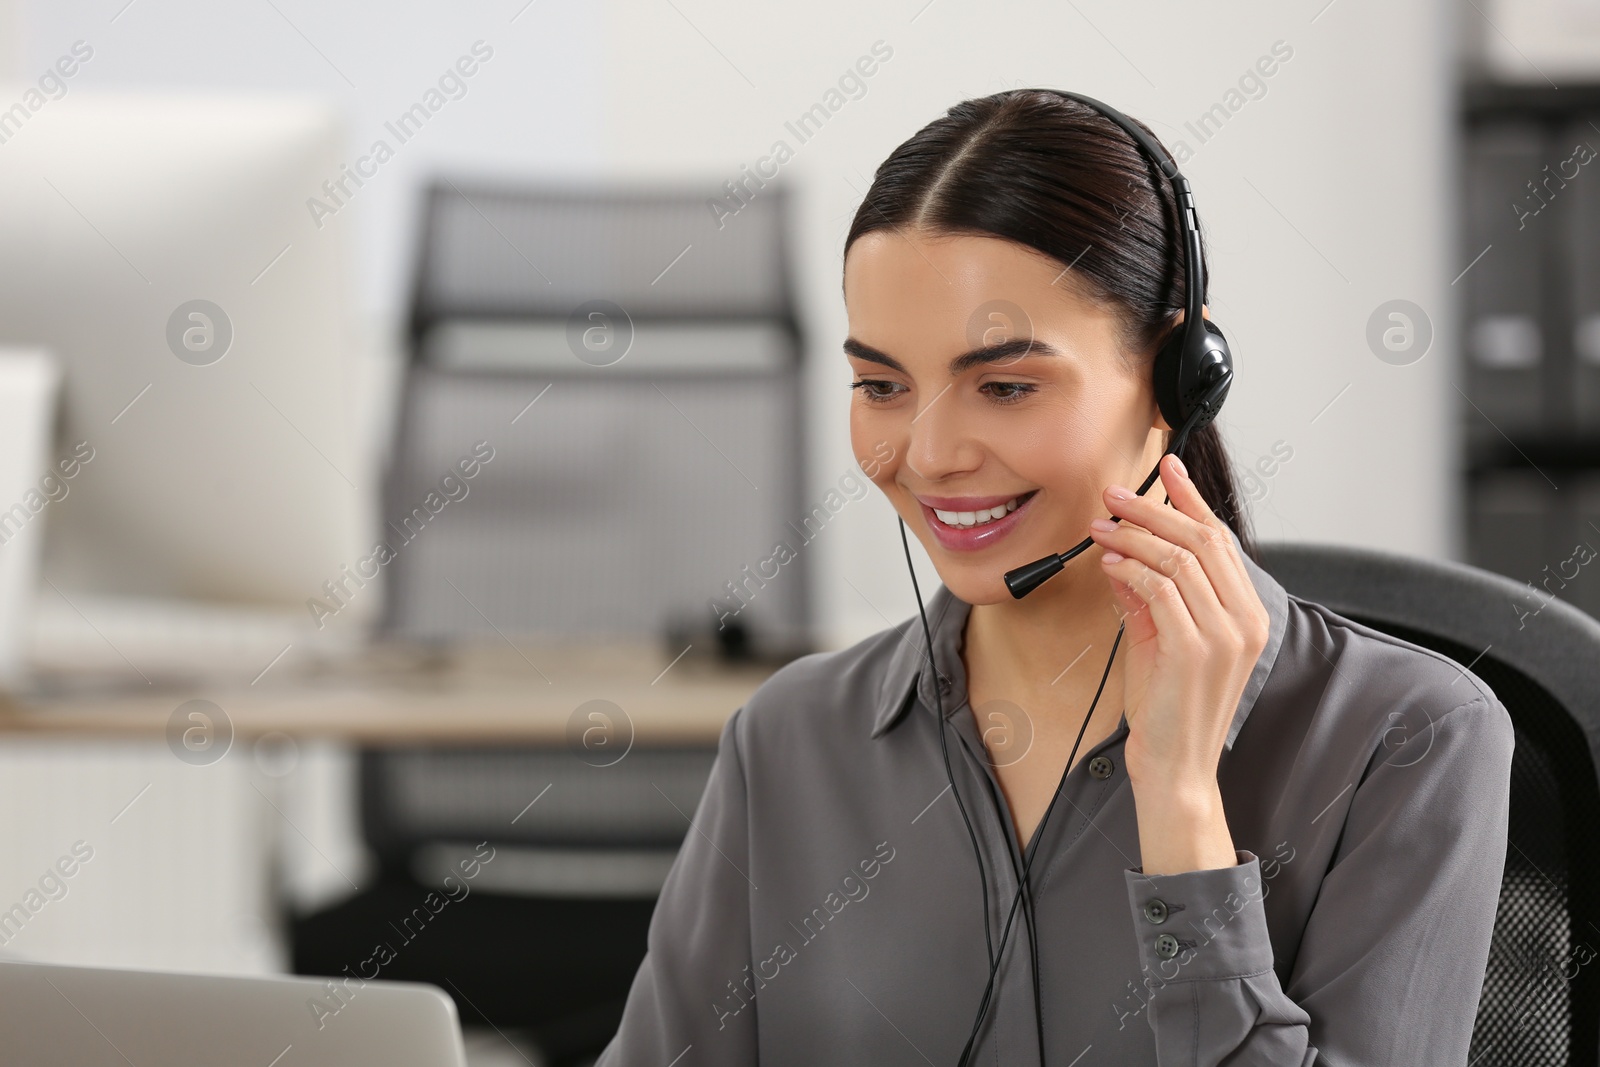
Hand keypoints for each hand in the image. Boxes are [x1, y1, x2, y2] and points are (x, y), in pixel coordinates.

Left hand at [1087, 453, 1270, 797]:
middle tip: (1115, 495)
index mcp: (1247, 615)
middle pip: (1203, 540)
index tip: (1166, 468)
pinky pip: (1161, 590)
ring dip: (1135, 537)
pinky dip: (1131, 569)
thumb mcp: (1159, 640)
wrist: (1174, 767)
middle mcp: (1245, 620)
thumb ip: (1148, 597)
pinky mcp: (1196, 650)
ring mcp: (1225, 635)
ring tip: (1102, 528)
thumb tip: (1122, 553)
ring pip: (1180, 559)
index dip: (1192, 499)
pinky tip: (1109, 564)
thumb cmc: (1166, 708)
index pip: (1221, 541)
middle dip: (1155, 509)